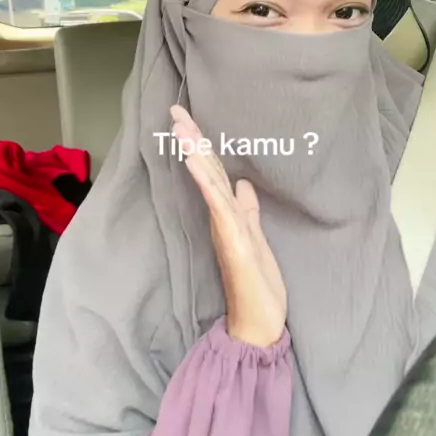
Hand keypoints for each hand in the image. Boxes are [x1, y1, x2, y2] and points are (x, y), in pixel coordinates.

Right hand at [170, 105, 286, 347]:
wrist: (259, 325)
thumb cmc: (258, 287)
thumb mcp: (258, 241)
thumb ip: (249, 212)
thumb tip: (244, 184)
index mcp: (229, 217)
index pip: (213, 174)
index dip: (202, 146)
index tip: (189, 120)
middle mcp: (223, 219)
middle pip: (205, 172)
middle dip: (192, 140)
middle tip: (176, 110)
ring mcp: (226, 229)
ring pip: (208, 183)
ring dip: (196, 154)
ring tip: (182, 127)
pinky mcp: (233, 241)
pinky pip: (218, 205)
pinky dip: (206, 182)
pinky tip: (195, 162)